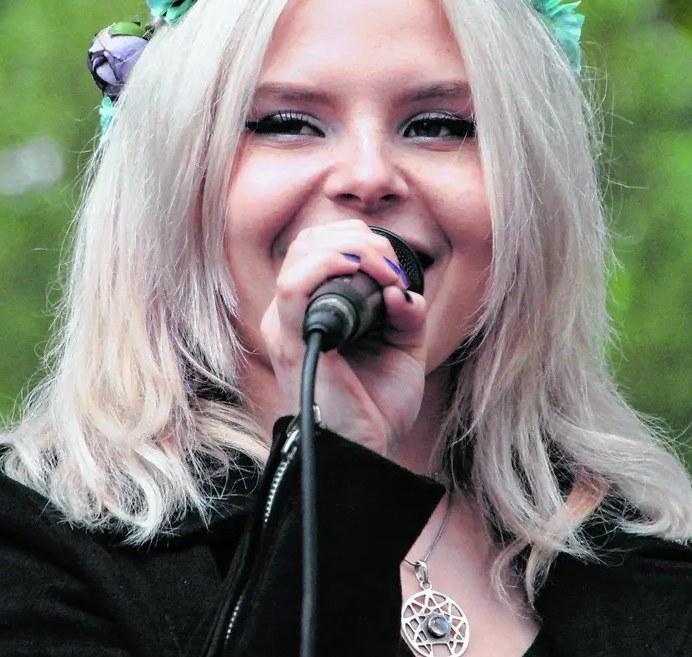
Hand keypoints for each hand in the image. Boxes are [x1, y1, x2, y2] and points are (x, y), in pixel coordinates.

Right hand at [259, 220, 429, 456]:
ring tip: (383, 270)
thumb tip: (402, 289)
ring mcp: (286, 325)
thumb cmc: (376, 407)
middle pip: (310, 240)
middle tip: (391, 266)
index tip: (396, 267)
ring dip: (351, 248)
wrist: (364, 453)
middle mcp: (292, 313)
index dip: (360, 240)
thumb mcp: (402, 348)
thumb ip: (405, 313)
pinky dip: (330, 265)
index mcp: (313, 310)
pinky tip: (363, 273)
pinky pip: (295, 286)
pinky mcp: (289, 341)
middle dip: (358, 238)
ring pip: (302, 252)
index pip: (321, 246)